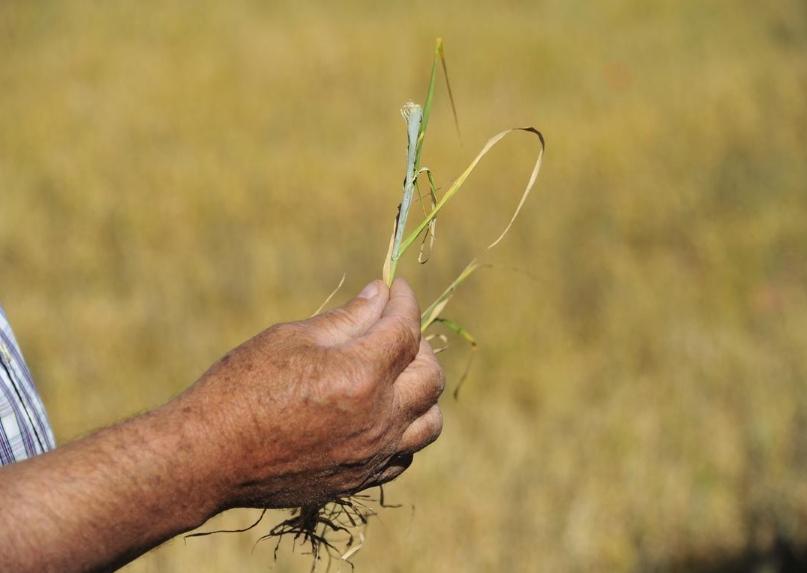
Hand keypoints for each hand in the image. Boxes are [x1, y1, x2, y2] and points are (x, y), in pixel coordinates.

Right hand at [175, 278, 444, 509]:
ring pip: (429, 421)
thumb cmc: (242, 387)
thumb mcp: (292, 338)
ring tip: (396, 374)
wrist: (209, 456)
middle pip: (430, 375)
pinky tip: (383, 413)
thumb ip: (347, 319)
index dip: (404, 301)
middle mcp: (378, 419)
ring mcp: (372, 455)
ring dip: (422, 390)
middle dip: (419, 343)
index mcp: (361, 376)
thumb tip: (380, 294)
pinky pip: (405, 454)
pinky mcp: (360, 480)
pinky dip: (405, 429)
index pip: (405, 329)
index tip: (396, 287)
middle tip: (393, 328)